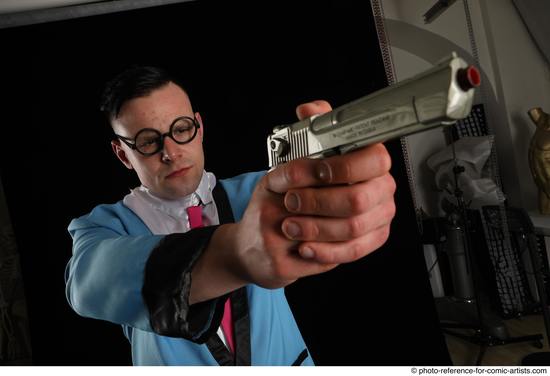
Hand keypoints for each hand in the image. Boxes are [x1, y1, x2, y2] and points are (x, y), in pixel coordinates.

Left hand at [232, 100, 395, 288]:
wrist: (297, 219)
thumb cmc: (303, 183)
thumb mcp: (303, 151)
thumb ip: (311, 127)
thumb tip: (308, 110)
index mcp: (372, 161)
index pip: (374, 160)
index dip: (343, 167)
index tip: (316, 172)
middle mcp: (381, 189)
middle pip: (358, 199)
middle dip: (318, 201)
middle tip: (291, 200)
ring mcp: (379, 217)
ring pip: (352, 228)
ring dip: (315, 227)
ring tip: (289, 224)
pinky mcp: (370, 242)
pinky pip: (352, 251)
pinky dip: (324, 250)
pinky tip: (304, 245)